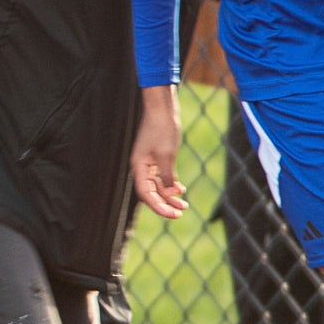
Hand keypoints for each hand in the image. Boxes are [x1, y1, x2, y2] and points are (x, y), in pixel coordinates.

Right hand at [131, 86, 186, 217]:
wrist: (162, 108)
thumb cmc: (162, 129)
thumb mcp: (167, 154)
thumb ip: (167, 176)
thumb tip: (170, 193)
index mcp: (139, 166)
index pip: (146, 194)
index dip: (159, 206)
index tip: (173, 215)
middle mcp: (141, 167)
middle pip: (151, 192)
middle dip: (165, 204)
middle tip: (180, 214)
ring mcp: (148, 162)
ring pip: (157, 185)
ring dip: (170, 195)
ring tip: (184, 205)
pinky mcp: (156, 157)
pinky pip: (162, 176)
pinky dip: (170, 184)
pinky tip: (181, 189)